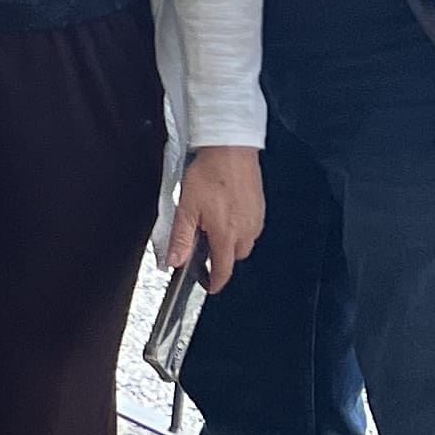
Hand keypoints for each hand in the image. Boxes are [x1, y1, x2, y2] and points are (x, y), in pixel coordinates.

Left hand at [165, 144, 265, 291]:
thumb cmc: (210, 173)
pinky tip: (227, 211)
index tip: (210, 286)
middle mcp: (245, 230)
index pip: (223, 270)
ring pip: (244, 242)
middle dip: (220, 256)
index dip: (215, 282)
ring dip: (230, 240)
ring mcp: (255, 219)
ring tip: (214, 221)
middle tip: (204, 241)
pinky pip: (251, 227)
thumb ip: (181, 237)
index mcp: (226, 234)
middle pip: (234, 257)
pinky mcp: (260, 208)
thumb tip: (175, 260)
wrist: (231, 148)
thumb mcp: (186, 207)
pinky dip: (239, 226)